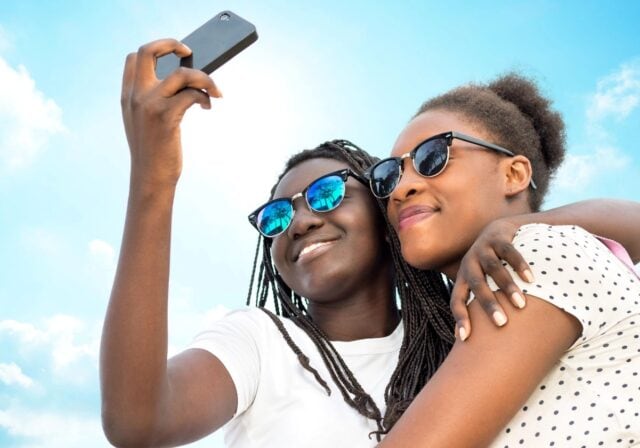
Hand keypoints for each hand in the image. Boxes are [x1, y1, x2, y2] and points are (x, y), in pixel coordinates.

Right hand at [121, 39, 221, 188]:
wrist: (150, 178)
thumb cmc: (155, 153)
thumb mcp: (144, 123)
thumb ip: (153, 100)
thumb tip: (185, 82)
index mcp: (127, 96)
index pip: (133, 58)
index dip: (155, 50)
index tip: (174, 55)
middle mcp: (135, 96)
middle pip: (147, 51)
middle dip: (171, 44)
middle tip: (189, 52)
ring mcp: (149, 104)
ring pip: (181, 73)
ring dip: (204, 78)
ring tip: (214, 91)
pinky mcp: (166, 116)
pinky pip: (192, 94)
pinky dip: (205, 96)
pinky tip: (208, 106)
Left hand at [451, 218, 534, 340]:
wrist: (497, 230)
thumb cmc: (488, 267)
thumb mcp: (481, 283)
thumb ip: (479, 304)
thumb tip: (478, 338)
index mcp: (463, 278)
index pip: (456, 299)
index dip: (459, 318)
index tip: (465, 338)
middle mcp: (469, 263)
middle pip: (476, 285)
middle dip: (488, 304)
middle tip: (501, 323)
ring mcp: (483, 249)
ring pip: (493, 268)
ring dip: (506, 286)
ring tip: (520, 304)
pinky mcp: (498, 238)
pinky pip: (509, 252)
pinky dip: (519, 265)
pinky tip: (531, 279)